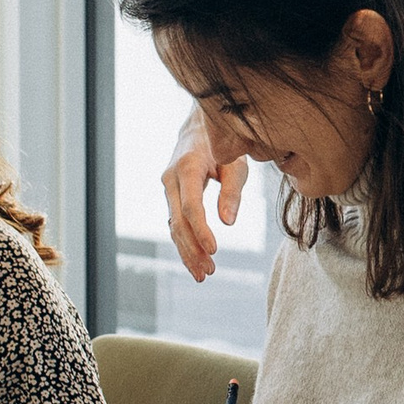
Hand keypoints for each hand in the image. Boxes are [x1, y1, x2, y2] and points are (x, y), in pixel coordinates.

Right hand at [162, 105, 249, 284]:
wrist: (200, 127)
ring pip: (173, 226)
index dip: (201, 230)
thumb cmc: (224, 144)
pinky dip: (184, 244)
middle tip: (208, 272)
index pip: (190, 206)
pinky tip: (196, 261)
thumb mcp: (235, 163)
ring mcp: (168, 188)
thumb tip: (227, 222)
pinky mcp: (172, 197)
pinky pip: (175, 224)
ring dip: (186, 252)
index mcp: (187, 166)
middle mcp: (171, 179)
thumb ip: (232, 191)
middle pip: (177, 222)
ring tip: (202, 275)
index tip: (214, 250)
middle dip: (192, 249)